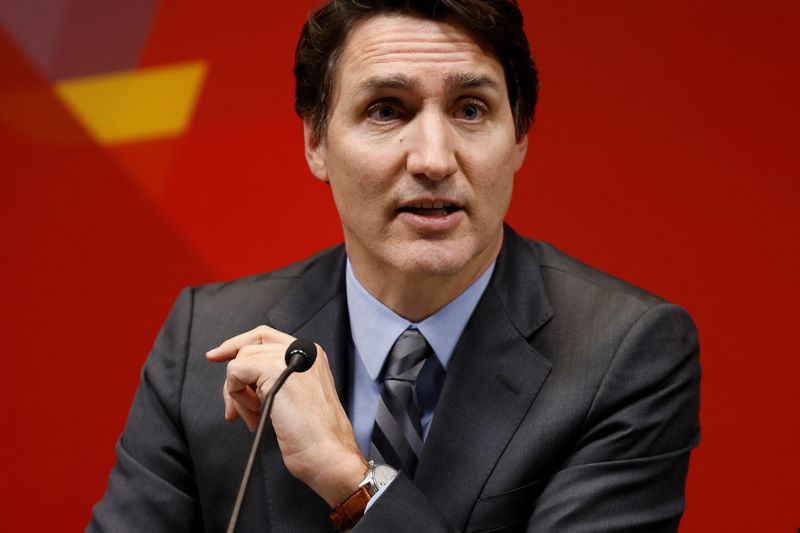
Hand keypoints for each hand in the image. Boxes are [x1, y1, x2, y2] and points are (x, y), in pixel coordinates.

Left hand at [206, 325, 367, 506]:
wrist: (328, 453)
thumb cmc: (315, 437)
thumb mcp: (296, 396)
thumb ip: (275, 378)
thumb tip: (240, 375)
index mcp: (310, 355)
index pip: (265, 336)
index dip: (237, 344)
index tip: (217, 356)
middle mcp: (303, 350)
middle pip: (249, 347)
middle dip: (235, 378)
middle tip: (233, 408)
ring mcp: (290, 358)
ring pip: (241, 360)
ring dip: (238, 394)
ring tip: (253, 416)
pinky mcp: (275, 369)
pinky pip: (236, 371)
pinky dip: (237, 396)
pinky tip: (255, 414)